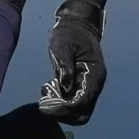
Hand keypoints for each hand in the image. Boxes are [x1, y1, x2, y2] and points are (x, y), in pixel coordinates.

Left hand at [38, 0, 105, 123]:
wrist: (77, 24)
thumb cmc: (69, 33)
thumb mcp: (62, 45)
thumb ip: (64, 66)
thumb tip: (65, 88)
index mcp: (94, 75)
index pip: (82, 102)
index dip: (64, 108)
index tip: (45, 106)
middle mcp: (95, 84)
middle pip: (82, 113)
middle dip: (62, 113)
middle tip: (44, 103)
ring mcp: (89, 86)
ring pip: (77, 112)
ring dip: (61, 109)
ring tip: (46, 93)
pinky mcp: (81, 86)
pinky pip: (72, 103)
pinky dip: (60, 102)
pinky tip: (49, 88)